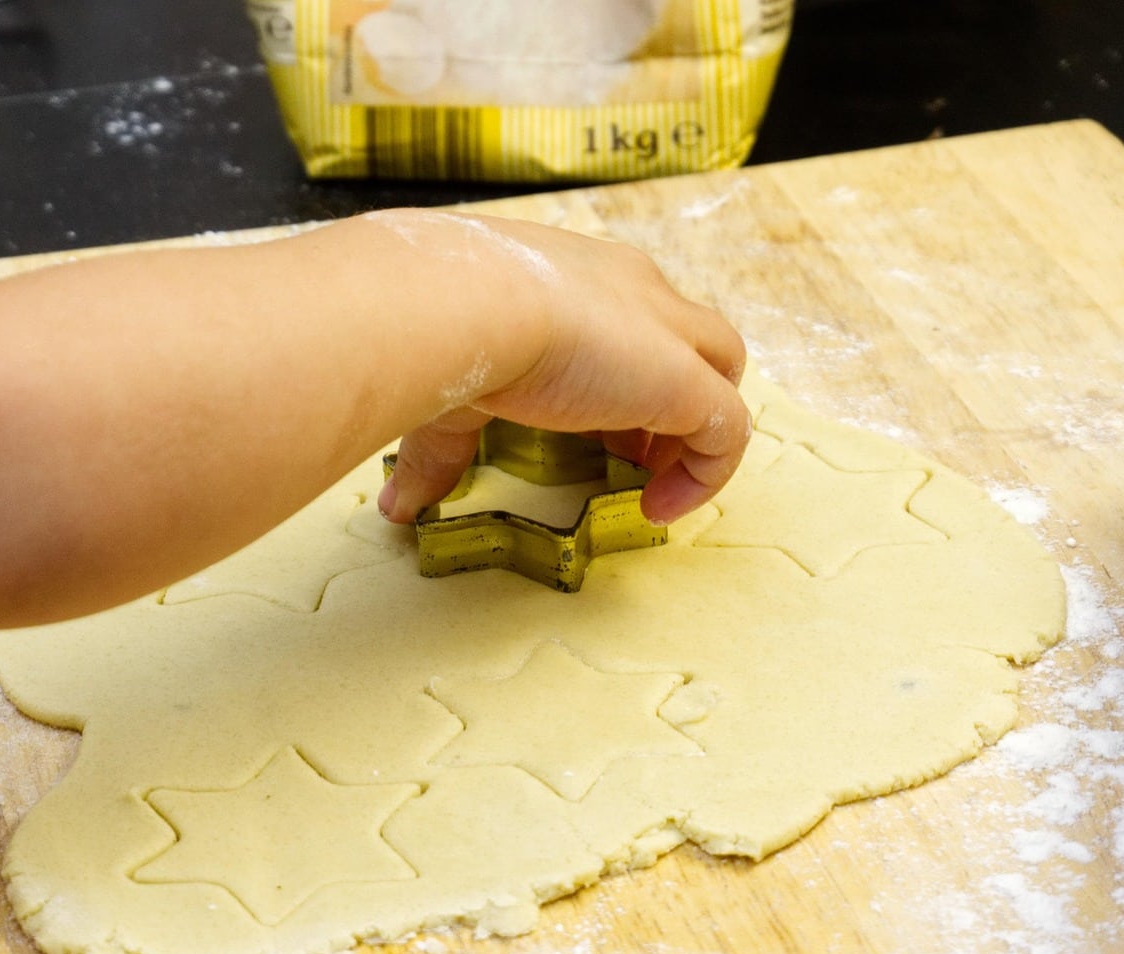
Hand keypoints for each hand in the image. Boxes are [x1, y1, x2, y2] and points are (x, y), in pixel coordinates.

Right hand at [372, 212, 749, 525]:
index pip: (628, 317)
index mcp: (579, 275)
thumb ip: (437, 448)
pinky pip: (727, 432)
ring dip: (691, 431)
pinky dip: (704, 475)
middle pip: (689, 338)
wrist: (459, 302)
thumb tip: (396, 505)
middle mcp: (634, 290)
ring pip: (720, 373)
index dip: (619, 374)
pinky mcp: (685, 381)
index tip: (586, 429)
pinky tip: (656, 508)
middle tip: (624, 453)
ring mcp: (667, 333)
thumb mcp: (446, 386)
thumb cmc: (439, 324)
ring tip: (648, 485)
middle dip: (668, 397)